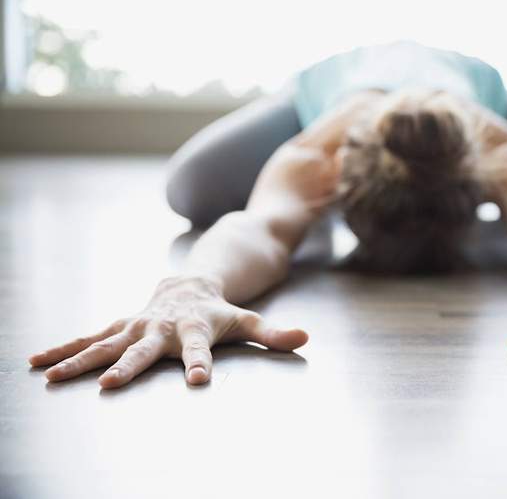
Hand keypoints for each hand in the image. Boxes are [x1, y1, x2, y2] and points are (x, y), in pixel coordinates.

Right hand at [29, 276, 307, 388]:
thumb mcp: (248, 321)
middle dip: (129, 365)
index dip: (200, 363)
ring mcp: (136, 326)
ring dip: (79, 360)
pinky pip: (88, 339)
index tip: (197, 381)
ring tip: (52, 377)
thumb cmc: (220, 310)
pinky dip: (64, 349)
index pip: (201, 349)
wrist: (189, 284)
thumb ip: (274, 333)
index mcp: (195, 329)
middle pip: (144, 349)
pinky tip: (37, 362)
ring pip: (105, 344)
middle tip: (111, 384)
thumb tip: (306, 339)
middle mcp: (161, 328)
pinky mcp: (119, 326)